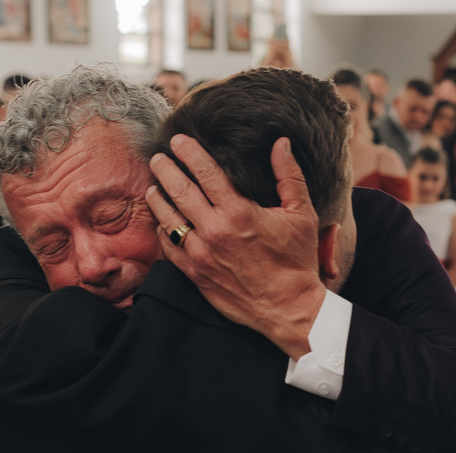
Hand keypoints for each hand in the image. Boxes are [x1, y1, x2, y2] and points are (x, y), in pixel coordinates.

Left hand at [146, 135, 327, 359]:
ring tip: (153, 187)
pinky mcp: (195, 274)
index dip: (189, 151)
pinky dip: (162, 231)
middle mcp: (215, 231)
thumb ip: (289, 176)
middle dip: (165, 169)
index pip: (205, 171)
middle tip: (158, 158)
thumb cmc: (297, 261)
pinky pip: (169, 248)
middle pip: (179, 190)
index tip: (178, 140)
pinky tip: (162, 222)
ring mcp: (201, 254)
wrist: (289, 308)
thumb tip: (281, 143)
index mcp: (240, 212)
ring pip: (167, 219)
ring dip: (157, 198)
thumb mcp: (302, 215)